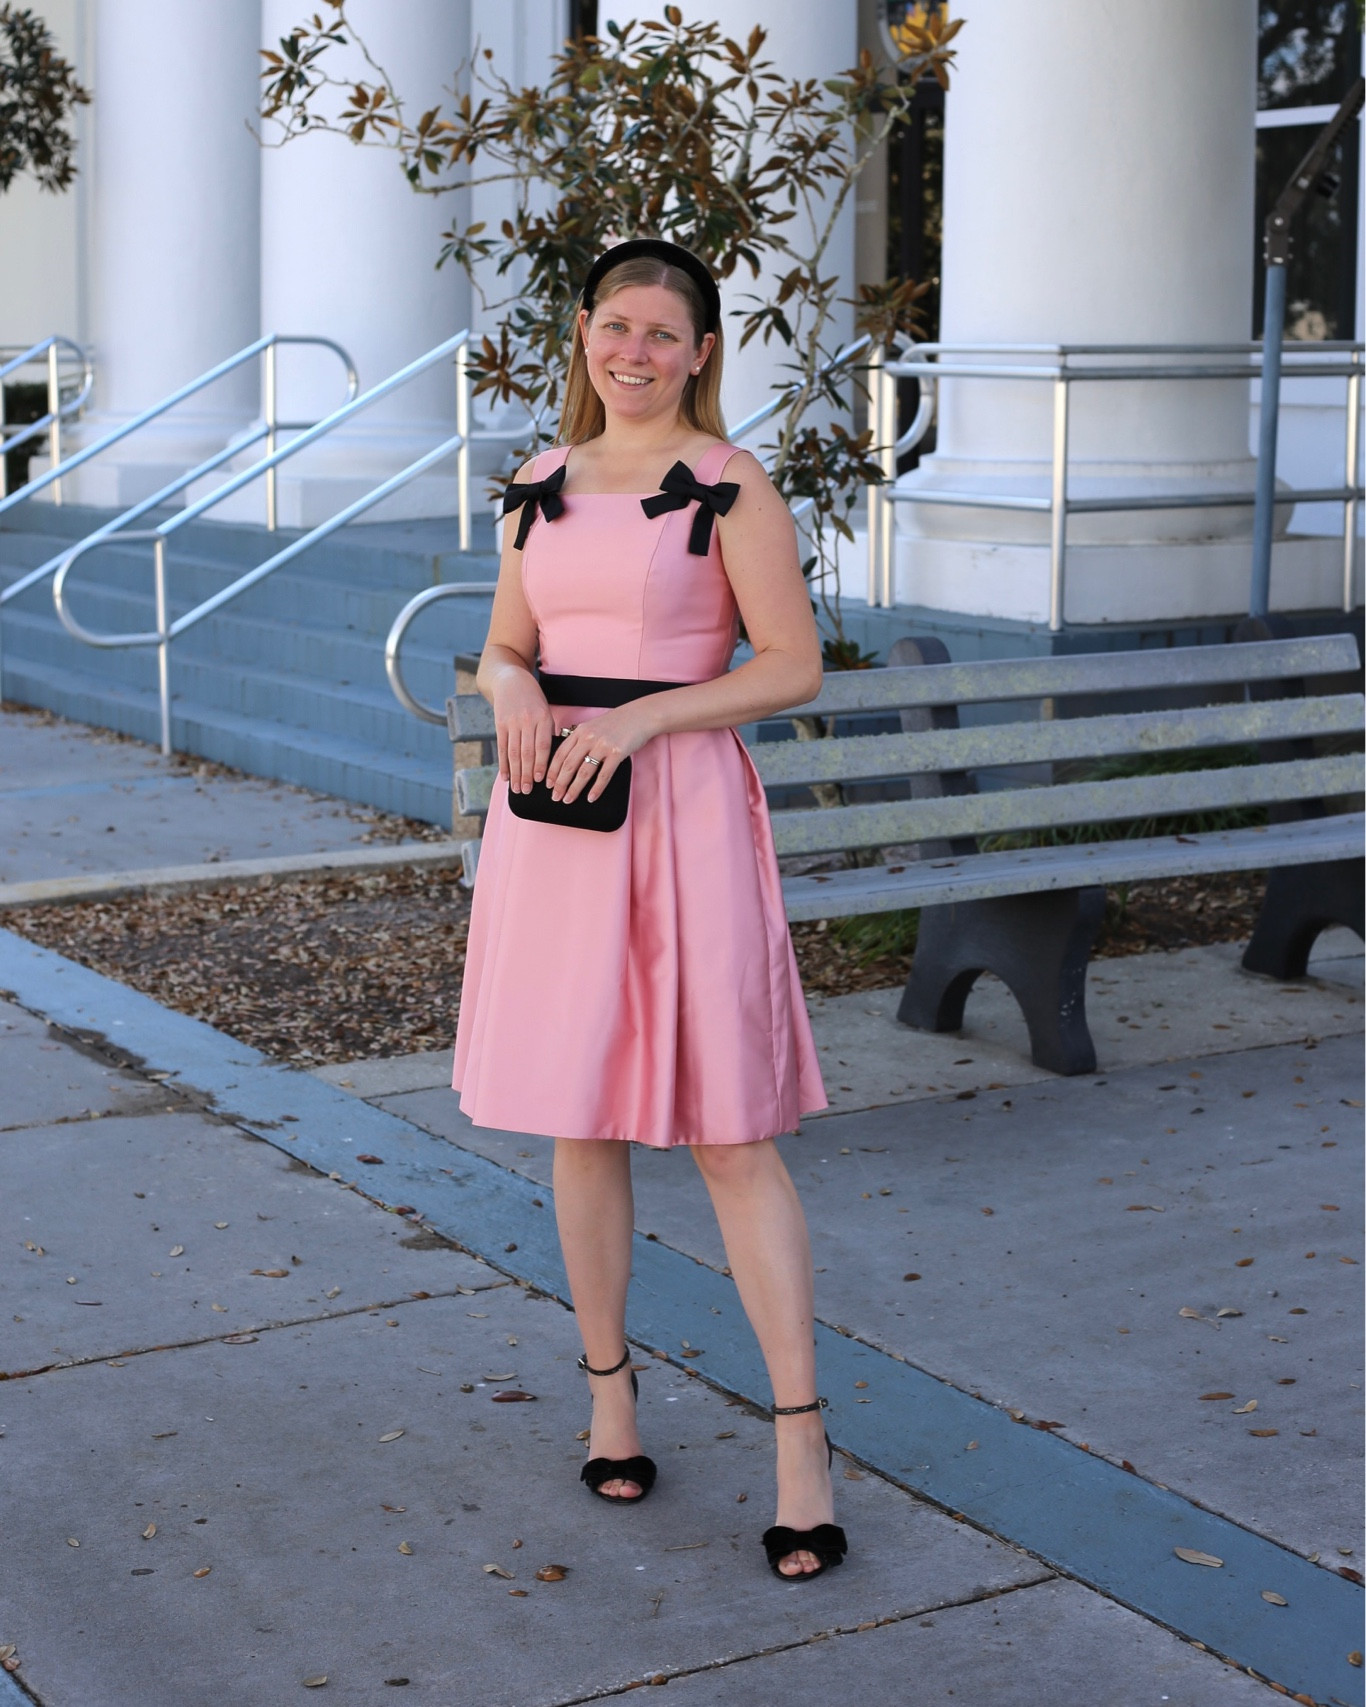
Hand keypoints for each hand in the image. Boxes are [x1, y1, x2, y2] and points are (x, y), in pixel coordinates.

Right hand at [493, 673, 554, 793]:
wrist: (510, 679)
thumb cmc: (532, 697)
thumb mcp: (545, 709)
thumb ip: (547, 731)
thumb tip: (552, 757)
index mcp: (542, 717)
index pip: (542, 745)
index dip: (541, 764)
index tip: (542, 781)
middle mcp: (526, 720)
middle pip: (526, 752)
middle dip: (527, 774)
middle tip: (528, 792)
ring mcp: (511, 722)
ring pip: (513, 752)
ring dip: (515, 773)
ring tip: (517, 789)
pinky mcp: (499, 723)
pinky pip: (502, 747)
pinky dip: (503, 764)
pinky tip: (505, 776)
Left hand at [545, 703, 659, 804]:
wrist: (640, 715)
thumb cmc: (617, 723)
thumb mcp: (592, 726)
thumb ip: (580, 739)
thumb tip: (567, 759)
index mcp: (580, 731)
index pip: (560, 754)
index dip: (552, 770)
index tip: (547, 784)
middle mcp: (588, 737)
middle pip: (569, 765)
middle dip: (560, 783)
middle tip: (555, 796)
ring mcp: (602, 745)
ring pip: (583, 772)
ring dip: (574, 788)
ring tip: (568, 799)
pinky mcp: (617, 753)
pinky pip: (603, 775)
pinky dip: (596, 788)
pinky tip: (591, 797)